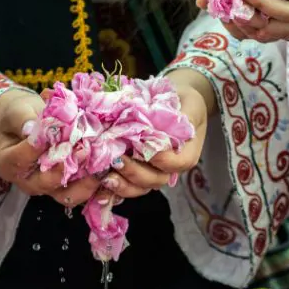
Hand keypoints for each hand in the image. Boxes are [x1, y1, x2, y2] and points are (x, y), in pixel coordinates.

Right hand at [0, 90, 100, 205]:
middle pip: (45, 184)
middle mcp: (27, 181)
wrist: (24, 123)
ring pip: (66, 195)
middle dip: (65, 168)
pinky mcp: (65, 187)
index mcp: (9, 164)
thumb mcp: (15, 111)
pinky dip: (94, 184)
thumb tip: (32, 128)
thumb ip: (22, 119)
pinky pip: (80, 192)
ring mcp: (48, 186)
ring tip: (100, 165)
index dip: (37, 148)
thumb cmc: (18, 116)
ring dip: (85, 183)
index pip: (21, 159)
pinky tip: (107, 170)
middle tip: (83, 150)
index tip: (53, 132)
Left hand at [97, 76, 208, 199]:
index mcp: (186, 152)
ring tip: (105, 177)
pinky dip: (111, 190)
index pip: (179, 163)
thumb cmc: (180, 99)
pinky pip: (124, 185)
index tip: (144, 146)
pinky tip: (99, 184)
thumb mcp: (190, 101)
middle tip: (117, 160)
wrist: (170, 99)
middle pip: (156, 180)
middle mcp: (169, 167)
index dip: (162, 159)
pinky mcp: (134, 171)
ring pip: (139, 187)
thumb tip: (175, 121)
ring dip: (121, 185)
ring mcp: (151, 171)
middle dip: (135, 173)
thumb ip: (185, 115)